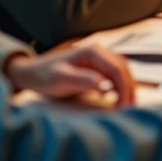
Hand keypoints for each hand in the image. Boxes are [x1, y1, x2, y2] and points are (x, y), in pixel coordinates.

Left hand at [5, 44, 135, 105]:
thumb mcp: (60, 79)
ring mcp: (98, 59)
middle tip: (129, 109)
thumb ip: (81, 80)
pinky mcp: (96, 67)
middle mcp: (99, 52)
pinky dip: (120, 86)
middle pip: (123, 68)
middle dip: (129, 88)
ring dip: (127, 87)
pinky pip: (114, 75)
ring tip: (127, 105)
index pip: (117, 69)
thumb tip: (104, 85)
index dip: (124, 88)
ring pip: (121, 71)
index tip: (122, 107)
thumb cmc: (44, 76)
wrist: (32, 73)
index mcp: (93, 52)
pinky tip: (117, 98)